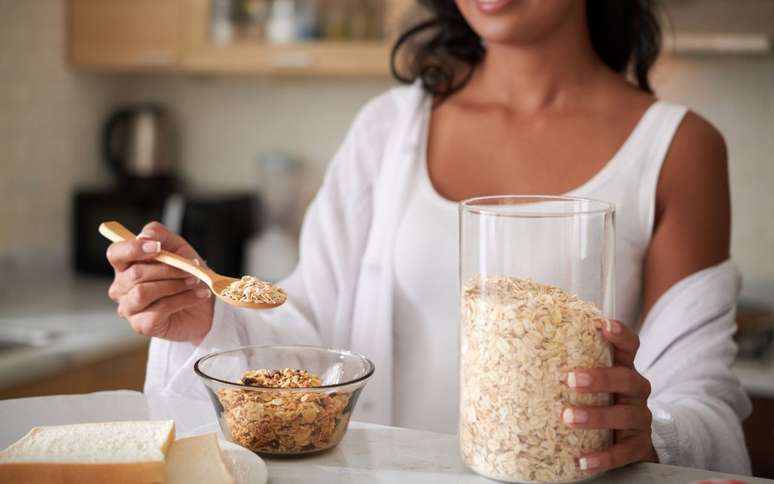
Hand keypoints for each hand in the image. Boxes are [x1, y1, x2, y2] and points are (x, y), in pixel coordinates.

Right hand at [106, 221, 214, 342]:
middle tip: (192, 269)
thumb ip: (160, 235)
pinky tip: (198, 295)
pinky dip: (183, 299)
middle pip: (135, 274)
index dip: (133, 249)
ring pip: (143, 293)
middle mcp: (121, 287)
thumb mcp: (178, 248)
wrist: (203, 306)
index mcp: (125, 265)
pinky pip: (158, 310)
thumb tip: (144, 236)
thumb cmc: (185, 275)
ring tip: (195, 282)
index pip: (115, 253)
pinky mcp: (141, 325)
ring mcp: (129, 308)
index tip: (157, 247)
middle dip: (168, 269)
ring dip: (174, 285)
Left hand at [563, 319, 657, 472]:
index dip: (620, 334)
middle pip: (626, 379)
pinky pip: (623, 452)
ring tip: (569, 418)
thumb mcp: (591, 383)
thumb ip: (568, 367)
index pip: (629, 347)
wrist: (628, 441)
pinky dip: (603, 457)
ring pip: (625, 415)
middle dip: (600, 378)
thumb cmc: (600, 402)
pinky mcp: (638, 446)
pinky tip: (582, 460)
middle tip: (571, 379)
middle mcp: (635, 391)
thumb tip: (515, 354)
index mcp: (622, 369)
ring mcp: (639, 418)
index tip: (603, 325)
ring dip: (596, 416)